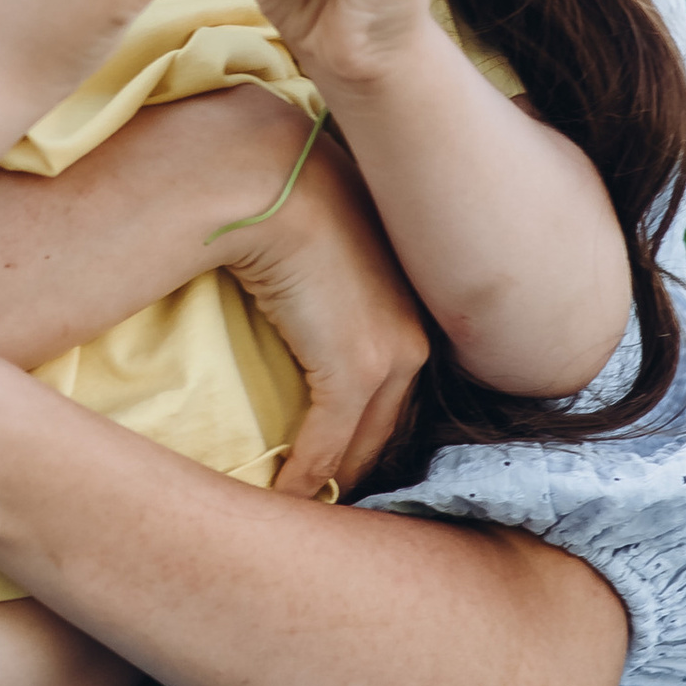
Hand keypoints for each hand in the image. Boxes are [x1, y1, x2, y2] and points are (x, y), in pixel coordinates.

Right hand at [214, 131, 431, 500]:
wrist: (272, 175)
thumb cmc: (286, 197)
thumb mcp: (325, 243)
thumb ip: (329, 276)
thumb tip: (303, 295)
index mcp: (412, 304)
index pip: (399, 388)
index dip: (370, 430)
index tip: (344, 460)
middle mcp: (413, 333)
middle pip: (390, 424)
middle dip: (362, 465)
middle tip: (328, 502)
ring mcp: (389, 353)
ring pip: (363, 441)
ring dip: (335, 478)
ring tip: (305, 510)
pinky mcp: (353, 368)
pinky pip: (328, 443)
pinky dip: (305, 476)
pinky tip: (284, 496)